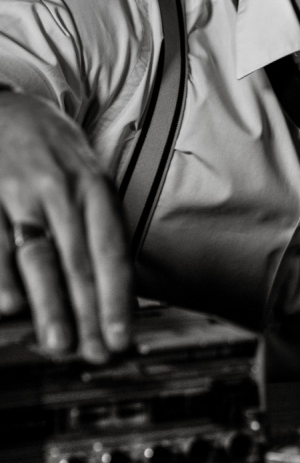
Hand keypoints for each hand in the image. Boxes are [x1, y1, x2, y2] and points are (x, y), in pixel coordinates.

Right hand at [0, 91, 133, 361]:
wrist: (5, 108)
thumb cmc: (54, 153)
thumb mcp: (89, 180)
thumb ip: (99, 230)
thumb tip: (116, 292)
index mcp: (94, 189)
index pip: (112, 252)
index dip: (118, 298)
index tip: (123, 338)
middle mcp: (61, 192)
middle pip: (78, 261)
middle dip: (88, 314)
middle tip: (95, 354)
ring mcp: (19, 194)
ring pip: (38, 258)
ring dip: (50, 306)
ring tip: (59, 343)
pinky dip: (3, 278)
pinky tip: (10, 308)